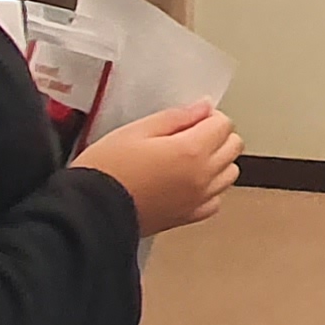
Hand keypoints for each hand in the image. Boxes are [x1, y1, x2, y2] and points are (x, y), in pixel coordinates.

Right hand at [73, 101, 241, 235]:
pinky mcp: (189, 217)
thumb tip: (203, 107)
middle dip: (217, 136)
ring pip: (230, 173)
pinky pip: (216, 199)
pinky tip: (187, 182)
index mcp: (191, 150)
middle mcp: (202, 176)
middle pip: (234, 147)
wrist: (90, 211)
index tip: (189, 119)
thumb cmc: (106, 168)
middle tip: (188, 135)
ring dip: (217, 161)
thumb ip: (175, 117)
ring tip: (187, 158)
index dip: (208, 117)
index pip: (224, 124)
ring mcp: (198, 199)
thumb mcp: (135, 130)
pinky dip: (209, 188)